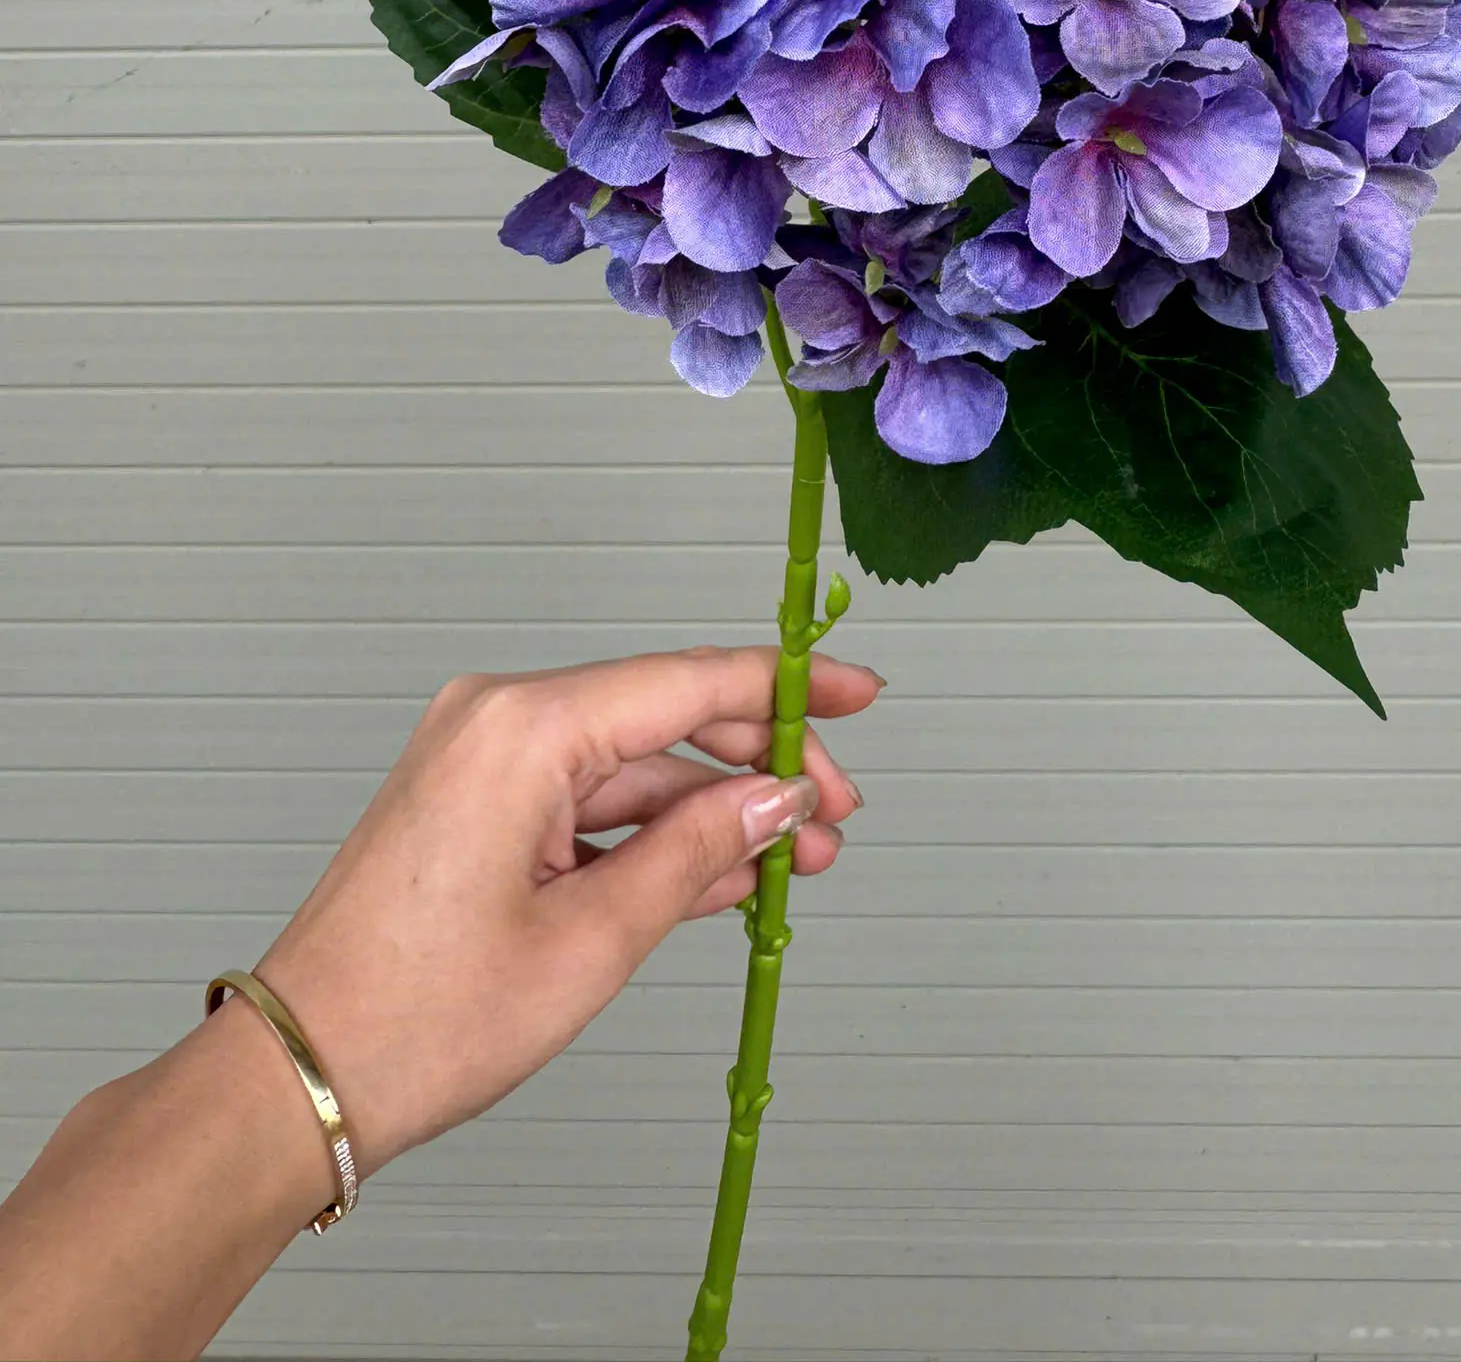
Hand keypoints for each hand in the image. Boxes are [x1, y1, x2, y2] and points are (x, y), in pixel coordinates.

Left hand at [251, 645, 880, 1176]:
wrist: (301, 1078)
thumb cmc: (417, 1019)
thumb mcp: (591, 939)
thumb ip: (698, 851)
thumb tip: (779, 800)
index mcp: (523, 728)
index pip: (689, 682)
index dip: (788, 689)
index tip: (858, 694)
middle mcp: (498, 719)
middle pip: (666, 716)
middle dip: (759, 765)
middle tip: (835, 816)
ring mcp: (481, 759)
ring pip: (632, 765)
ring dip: (713, 812)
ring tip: (791, 864)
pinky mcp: (473, 803)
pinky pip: (586, 799)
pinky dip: (652, 834)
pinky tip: (720, 872)